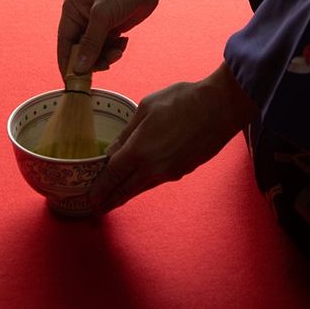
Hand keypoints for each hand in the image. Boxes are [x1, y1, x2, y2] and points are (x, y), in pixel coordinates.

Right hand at [57, 0, 159, 78]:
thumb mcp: (103, 16)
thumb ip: (91, 43)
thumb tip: (79, 68)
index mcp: (72, 9)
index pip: (65, 42)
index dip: (68, 63)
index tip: (73, 82)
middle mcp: (80, 17)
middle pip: (80, 50)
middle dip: (93, 59)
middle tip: (107, 63)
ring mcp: (95, 23)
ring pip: (94, 52)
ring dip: (106, 55)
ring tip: (118, 50)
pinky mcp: (109, 28)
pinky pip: (106, 48)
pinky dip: (114, 49)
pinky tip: (123, 40)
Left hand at [88, 62, 257, 214]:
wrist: (219, 107)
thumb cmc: (181, 100)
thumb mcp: (147, 107)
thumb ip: (128, 132)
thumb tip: (114, 150)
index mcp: (139, 151)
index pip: (112, 175)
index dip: (100, 188)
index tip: (90, 198)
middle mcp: (153, 168)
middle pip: (126, 190)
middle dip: (110, 199)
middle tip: (97, 207)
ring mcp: (170, 172)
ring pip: (142, 187)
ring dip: (127, 193)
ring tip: (115, 196)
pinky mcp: (183, 171)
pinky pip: (157, 181)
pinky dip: (144, 183)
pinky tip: (141, 179)